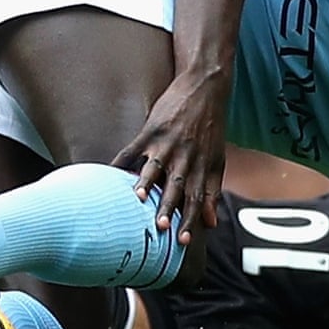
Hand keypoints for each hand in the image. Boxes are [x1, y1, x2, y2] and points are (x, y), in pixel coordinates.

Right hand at [112, 68, 228, 243]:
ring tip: (137, 200)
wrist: (205, 87)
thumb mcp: (217, 160)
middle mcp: (185, 157)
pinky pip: (133, 148)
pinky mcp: (151, 128)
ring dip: (146, 184)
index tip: (181, 242)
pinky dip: (121, 161)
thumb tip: (211, 223)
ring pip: (155, 167)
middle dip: (168, 207)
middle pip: (176, 186)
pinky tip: (110, 173)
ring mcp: (167, 142)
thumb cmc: (210, 128)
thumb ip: (212, 191)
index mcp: (201, 167)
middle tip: (160, 227)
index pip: (196, 199)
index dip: (189, 220)